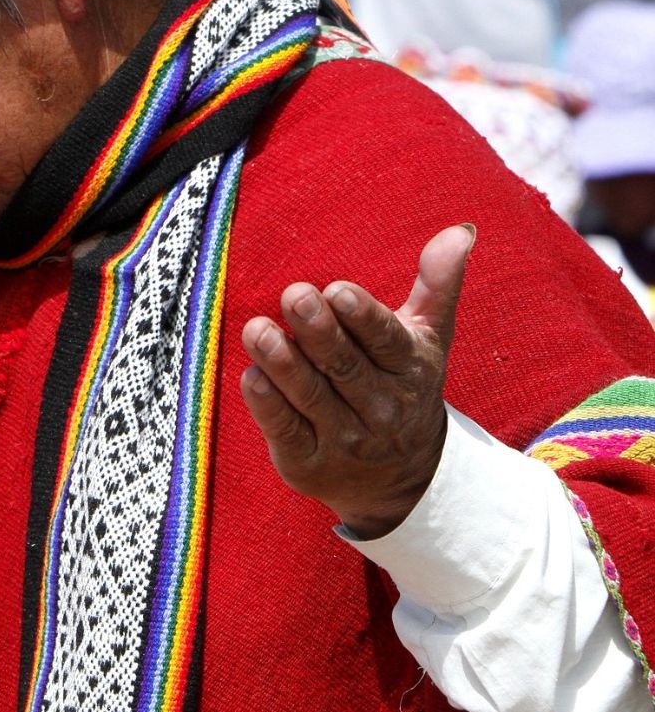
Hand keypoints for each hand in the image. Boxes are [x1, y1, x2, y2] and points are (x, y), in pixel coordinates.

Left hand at [240, 224, 476, 539]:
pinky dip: (268, 405)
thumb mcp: (428, 338)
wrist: (405, 481)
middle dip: (318, 332)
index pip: (385, 340)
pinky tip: (250, 376)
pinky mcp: (309, 464)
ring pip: (311, 397)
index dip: (362, 317)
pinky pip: (286, 431)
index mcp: (409, 368)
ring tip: (257, 330)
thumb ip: (438, 284)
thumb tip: (461, 231)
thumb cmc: (403, 386)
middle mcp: (381, 407)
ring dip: (283, 363)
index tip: (337, 289)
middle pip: (344, 367)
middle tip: (293, 295)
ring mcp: (344, 439)